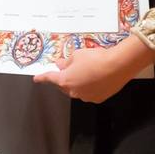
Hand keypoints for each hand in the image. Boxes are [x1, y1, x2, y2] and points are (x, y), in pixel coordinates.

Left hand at [33, 35, 154, 103]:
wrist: (118, 65)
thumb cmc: (96, 58)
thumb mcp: (77, 55)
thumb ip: (66, 62)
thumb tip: (61, 64)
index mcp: (65, 81)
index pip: (50, 78)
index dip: (42, 77)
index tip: (36, 78)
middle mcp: (74, 92)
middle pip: (63, 86)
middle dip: (63, 78)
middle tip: (66, 69)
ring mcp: (86, 97)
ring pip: (77, 90)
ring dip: (78, 82)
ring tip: (86, 71)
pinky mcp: (98, 98)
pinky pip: (89, 92)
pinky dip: (89, 86)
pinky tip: (95, 77)